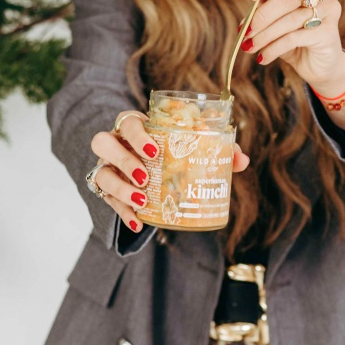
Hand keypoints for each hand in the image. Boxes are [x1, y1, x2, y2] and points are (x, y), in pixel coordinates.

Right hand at [90, 112, 249, 233]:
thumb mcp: (189, 148)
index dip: (137, 135)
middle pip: (103, 142)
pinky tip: (138, 223)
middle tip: (146, 178)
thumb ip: (216, 151)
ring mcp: (107, 166)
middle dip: (124, 161)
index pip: (127, 121)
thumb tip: (242, 160)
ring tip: (142, 201)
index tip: (154, 151)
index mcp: (135, 126)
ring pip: (101, 173)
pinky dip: (122, 213)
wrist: (146, 167)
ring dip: (120, 188)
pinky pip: (106, 200)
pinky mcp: (105, 189)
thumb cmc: (171, 152)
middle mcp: (115, 143)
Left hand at [240, 0, 344, 94]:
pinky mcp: (329, 32)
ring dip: (265, 35)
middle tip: (246, 31)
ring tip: (249, 46)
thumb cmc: (292, 31)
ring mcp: (330, 9)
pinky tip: (262, 56)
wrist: (315, 62)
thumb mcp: (273, 11)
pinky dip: (274, 48)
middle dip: (263, 14)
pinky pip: (295, 38)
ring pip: (291, 19)